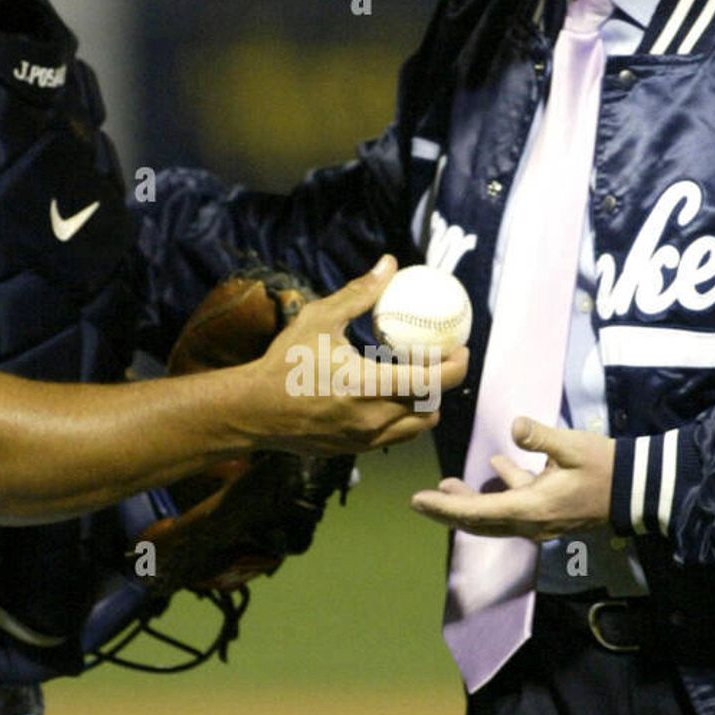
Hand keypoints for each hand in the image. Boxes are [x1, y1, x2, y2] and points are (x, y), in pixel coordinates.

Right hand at [251, 255, 469, 456]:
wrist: (253, 411)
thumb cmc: (284, 362)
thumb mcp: (319, 319)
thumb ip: (358, 294)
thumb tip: (388, 264)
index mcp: (368, 385)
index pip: (433, 382)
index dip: (457, 366)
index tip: (461, 348)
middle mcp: (373, 418)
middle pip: (433, 406)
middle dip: (444, 384)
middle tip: (442, 361)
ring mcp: (365, 439)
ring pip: (417, 427)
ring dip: (426, 405)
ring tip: (418, 380)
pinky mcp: (355, 450)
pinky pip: (395, 437)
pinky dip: (404, 418)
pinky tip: (392, 397)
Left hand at [411, 417, 614, 536]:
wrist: (635, 489)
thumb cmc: (605, 467)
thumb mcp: (573, 447)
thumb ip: (541, 437)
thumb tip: (515, 426)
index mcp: (531, 508)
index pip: (477, 512)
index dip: (445, 507)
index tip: (418, 501)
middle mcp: (530, 522)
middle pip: (478, 522)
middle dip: (448, 512)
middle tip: (420, 502)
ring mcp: (540, 520)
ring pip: (494, 516)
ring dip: (470, 503)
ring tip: (447, 485)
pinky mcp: (549, 512)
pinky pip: (515, 506)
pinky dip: (500, 491)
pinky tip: (496, 467)